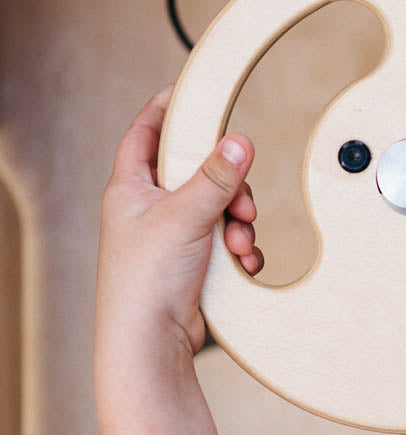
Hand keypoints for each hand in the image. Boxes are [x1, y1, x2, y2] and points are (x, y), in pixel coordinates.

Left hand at [96, 86, 262, 356]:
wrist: (151, 342)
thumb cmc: (144, 281)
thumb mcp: (184, 216)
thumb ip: (215, 178)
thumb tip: (239, 142)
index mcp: (131, 188)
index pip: (146, 132)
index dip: (166, 109)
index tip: (191, 92)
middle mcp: (151, 208)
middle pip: (197, 171)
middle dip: (229, 185)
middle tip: (242, 202)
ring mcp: (173, 236)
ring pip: (219, 207)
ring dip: (239, 221)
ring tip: (240, 241)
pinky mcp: (194, 261)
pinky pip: (227, 239)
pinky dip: (241, 247)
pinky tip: (244, 261)